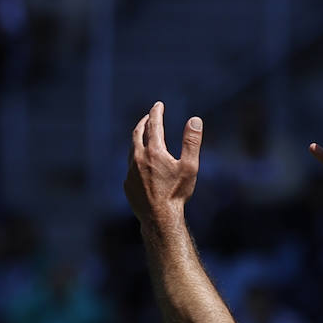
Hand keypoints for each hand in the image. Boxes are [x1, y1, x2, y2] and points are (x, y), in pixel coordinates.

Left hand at [125, 101, 203, 221]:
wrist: (159, 217)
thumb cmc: (177, 193)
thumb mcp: (190, 166)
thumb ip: (192, 142)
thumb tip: (195, 120)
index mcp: (154, 151)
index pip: (154, 124)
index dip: (157, 112)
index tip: (158, 104)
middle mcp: (138, 157)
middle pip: (137, 133)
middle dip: (144, 122)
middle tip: (149, 117)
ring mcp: (130, 171)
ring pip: (132, 148)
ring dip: (138, 139)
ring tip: (143, 136)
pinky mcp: (127, 183)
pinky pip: (130, 165)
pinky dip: (135, 158)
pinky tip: (140, 163)